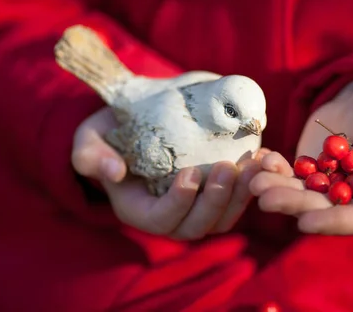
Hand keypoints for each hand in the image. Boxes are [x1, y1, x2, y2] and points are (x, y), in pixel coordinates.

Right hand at [72, 107, 266, 239]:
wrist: (134, 126)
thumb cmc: (109, 135)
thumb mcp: (89, 141)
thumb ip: (91, 156)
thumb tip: (113, 172)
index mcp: (138, 210)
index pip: (161, 220)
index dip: (178, 203)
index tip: (189, 173)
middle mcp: (169, 217)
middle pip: (198, 225)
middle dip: (216, 200)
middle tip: (227, 166)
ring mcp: (195, 208)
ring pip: (223, 218)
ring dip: (241, 195)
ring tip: (254, 163)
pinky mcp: (215, 195)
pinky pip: (237, 201)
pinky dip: (252, 184)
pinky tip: (264, 158)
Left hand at [249, 80, 352, 235]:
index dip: (331, 222)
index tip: (304, 222)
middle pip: (321, 209)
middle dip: (293, 203)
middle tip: (265, 197)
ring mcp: (330, 193)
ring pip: (301, 195)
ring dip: (278, 189)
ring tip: (256, 180)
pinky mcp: (310, 179)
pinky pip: (290, 179)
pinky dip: (276, 172)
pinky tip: (263, 161)